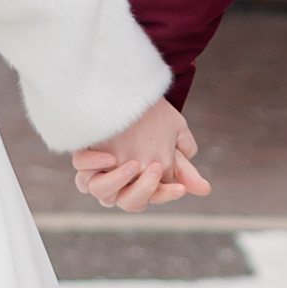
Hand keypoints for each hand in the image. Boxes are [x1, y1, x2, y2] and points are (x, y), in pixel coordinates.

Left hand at [71, 99, 210, 211]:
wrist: (128, 85)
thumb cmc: (152, 112)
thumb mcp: (174, 133)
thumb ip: (184, 164)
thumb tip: (204, 190)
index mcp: (141, 179)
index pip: (153, 196)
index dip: (166, 194)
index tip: (179, 187)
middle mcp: (120, 178)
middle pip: (127, 203)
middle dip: (143, 190)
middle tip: (155, 168)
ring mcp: (100, 168)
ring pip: (100, 192)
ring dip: (116, 181)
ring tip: (132, 164)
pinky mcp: (83, 152)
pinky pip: (81, 169)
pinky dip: (92, 164)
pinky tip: (107, 155)